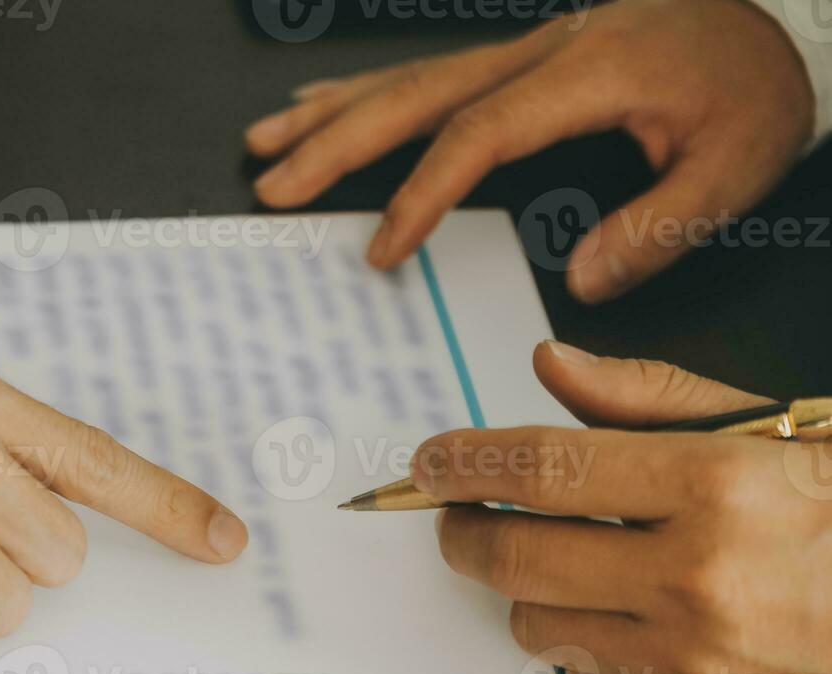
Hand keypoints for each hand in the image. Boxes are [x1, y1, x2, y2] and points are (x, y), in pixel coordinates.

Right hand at [244, 0, 813, 302]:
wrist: (773, 20)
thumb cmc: (754, 84)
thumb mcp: (738, 161)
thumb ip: (660, 224)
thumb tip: (579, 281)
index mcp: (585, 76)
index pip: (478, 135)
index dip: (420, 192)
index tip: (382, 249)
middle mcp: (540, 54)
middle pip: (414, 95)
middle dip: (334, 142)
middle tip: (271, 183)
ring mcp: (524, 51)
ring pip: (409, 78)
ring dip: (332, 113)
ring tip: (266, 143)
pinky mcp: (521, 58)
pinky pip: (428, 72)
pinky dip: (366, 90)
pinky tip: (325, 104)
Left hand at [418, 341, 831, 673]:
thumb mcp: (793, 437)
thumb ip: (658, 402)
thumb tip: (554, 366)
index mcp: (723, 491)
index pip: (543, 467)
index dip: (466, 460)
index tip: (431, 461)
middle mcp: (697, 583)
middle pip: (511, 554)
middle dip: (462, 530)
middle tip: (457, 516)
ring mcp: (691, 670)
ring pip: (536, 625)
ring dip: (537, 591)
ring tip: (585, 569)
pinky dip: (591, 650)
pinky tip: (642, 627)